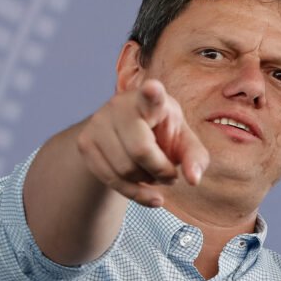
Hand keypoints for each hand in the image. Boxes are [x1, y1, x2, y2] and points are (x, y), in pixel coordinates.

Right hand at [76, 80, 208, 206]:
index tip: (153, 88)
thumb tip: (193, 179)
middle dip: (160, 171)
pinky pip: (110, 179)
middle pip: (140, 151)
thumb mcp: (185, 143)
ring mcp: (99, 122)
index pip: (151, 95)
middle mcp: (121, 105)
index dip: (152, 93)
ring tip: (154, 175)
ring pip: (125, 169)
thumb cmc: (164, 136)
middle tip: (170, 174)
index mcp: (152, 99)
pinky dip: (132, 192)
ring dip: (146, 182)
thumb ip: (195, 159)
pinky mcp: (85, 143)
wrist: (127, 137)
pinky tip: (145, 190)